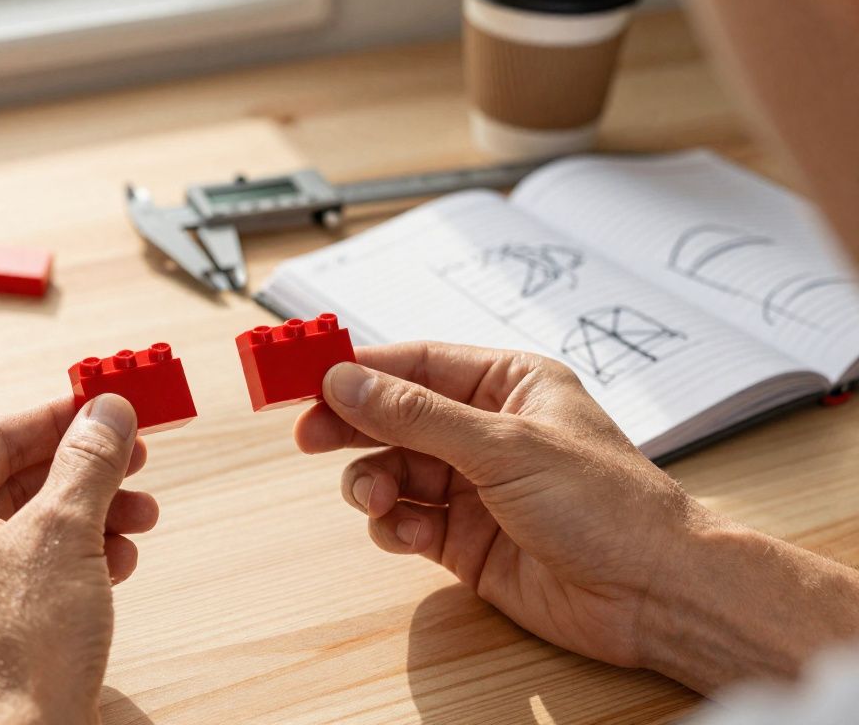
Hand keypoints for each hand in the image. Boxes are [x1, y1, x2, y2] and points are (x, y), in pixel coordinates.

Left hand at [0, 395, 156, 724]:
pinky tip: (118, 562)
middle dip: (85, 472)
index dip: (58, 416)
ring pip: (29, 529)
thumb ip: (88, 461)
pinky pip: (32, 573)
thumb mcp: (64, 532)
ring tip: (141, 517)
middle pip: (15, 482)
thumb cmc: (20, 650)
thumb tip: (107, 410)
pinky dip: (78, 559)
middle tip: (135, 458)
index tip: (105, 406)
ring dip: (92, 515)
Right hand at [297, 342, 858, 691]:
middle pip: (395, 416)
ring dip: (373, 482)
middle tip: (310, 435)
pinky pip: (406, 521)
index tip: (309, 376)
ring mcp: (474, 487)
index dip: (361, 370)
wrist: (650, 595)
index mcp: (508, 385)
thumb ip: (417, 416)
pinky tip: (405, 533)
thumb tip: (350, 383)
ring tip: (375, 496)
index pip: (417, 364)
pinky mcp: (464, 539)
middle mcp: (486, 432)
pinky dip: (393, 526)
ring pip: (393, 471)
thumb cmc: (609, 506)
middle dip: (352, 426)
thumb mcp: (504, 446)